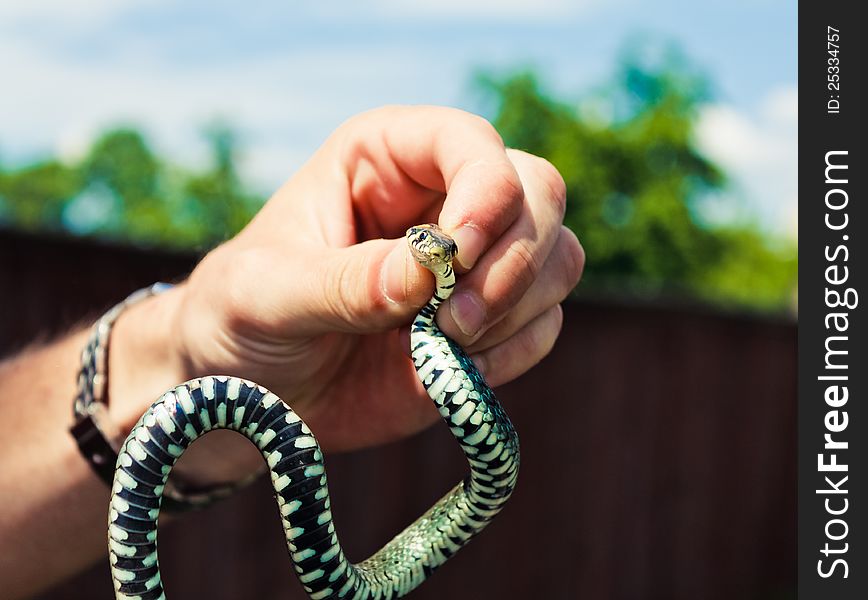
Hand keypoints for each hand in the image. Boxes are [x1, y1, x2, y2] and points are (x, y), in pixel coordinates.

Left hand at [112, 106, 582, 467]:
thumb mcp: (267, 294)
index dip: (485, 192)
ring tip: (439, 347)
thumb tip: (428, 275)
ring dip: (515, 310)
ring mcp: (476, 265)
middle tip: (450, 321)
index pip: (473, 144)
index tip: (455, 258)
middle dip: (512, 261)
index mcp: (387, 158)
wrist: (251, 397)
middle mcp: (444, 199)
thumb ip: (343, 282)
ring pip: (559, 259)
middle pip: (540, 193)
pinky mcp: (491, 325)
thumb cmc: (241, 319)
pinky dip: (512, 353)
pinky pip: (546, 326)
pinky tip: (448, 370)